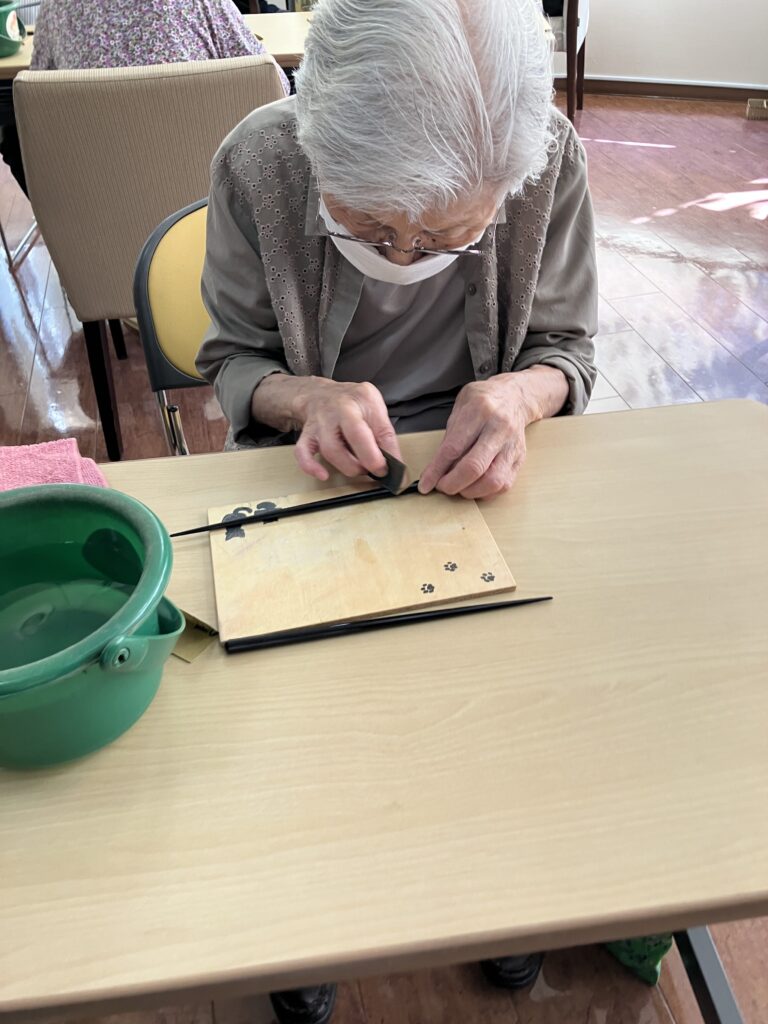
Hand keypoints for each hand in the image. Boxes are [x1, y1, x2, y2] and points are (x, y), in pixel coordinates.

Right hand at [291, 377, 401, 481]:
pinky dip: (311, 467)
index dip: (376, 455)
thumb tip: (395, 462)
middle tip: (375, 470)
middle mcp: (333, 413)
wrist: (320, 394)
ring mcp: (318, 425)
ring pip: (328, 451)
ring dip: (346, 467)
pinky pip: (302, 453)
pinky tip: (323, 475)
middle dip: (362, 463)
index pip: (365, 430)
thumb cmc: (351, 401)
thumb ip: (385, 431)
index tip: (387, 469)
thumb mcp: (374, 406)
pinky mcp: (307, 437)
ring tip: (359, 469)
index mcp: (354, 402)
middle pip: (345, 441)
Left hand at [418, 374, 533, 499]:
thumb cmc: (482, 402)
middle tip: (442, 487)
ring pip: (493, 481)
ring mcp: (512, 445)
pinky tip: (475, 486)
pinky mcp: (520, 458)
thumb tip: (436, 470)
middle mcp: (499, 428)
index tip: (425, 484)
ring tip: (459, 488)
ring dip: (470, 491)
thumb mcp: (459, 409)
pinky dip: (485, 492)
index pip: (453, 448)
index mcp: (479, 411)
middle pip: (475, 467)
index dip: (436, 470)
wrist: (514, 396)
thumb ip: (449, 438)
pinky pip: (504, 484)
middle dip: (453, 484)